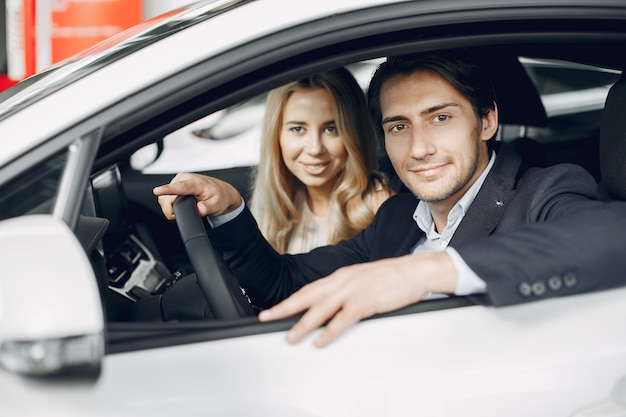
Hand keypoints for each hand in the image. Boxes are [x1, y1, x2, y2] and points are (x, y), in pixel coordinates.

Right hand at [153, 173, 241, 219]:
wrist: (220, 192)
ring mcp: (178, 181)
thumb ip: (207, 208)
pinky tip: (180, 205)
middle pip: (167, 197)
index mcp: (195, 182)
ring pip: (164, 198)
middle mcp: (184, 178)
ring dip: (170, 207)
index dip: (167, 189)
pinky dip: (170, 204)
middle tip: (187, 212)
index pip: (178, 187)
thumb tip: (200, 209)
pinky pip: (165, 197)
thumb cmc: (219, 197)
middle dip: (172, 209)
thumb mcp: (217, 205)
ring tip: (186, 207)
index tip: (157, 191)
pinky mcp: (175, 185)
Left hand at [258, 251, 457, 346]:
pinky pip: (342, 320)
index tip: (276, 308)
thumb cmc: (391, 276)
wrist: (414, 271)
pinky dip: (328, 332)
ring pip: (320, 310)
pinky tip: (319, 341)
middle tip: (267, 317)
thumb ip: (346, 289)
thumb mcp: (362, 279)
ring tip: (290, 337)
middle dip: (285, 308)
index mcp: (341, 276)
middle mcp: (342, 281)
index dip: (291, 300)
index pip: (309, 289)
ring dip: (302, 325)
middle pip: (306, 297)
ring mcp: (352, 291)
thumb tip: (331, 304)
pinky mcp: (365, 302)